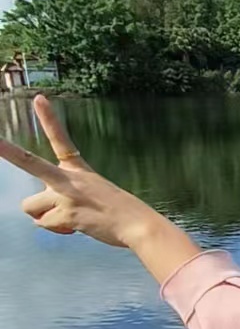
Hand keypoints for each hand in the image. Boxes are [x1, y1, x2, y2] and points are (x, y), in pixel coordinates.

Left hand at [0, 96, 155, 247]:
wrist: (137, 224)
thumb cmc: (116, 211)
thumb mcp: (91, 194)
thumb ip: (62, 197)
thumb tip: (42, 216)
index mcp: (78, 169)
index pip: (60, 139)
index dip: (49, 118)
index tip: (38, 98)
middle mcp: (69, 178)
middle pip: (29, 162)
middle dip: (8, 151)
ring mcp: (67, 195)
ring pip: (30, 207)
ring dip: (44, 216)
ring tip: (69, 218)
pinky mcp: (67, 214)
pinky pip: (44, 224)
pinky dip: (57, 229)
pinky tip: (76, 228)